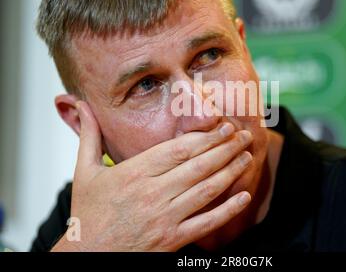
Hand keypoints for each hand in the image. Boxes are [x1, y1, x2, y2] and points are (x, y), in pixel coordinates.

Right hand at [52, 101, 252, 251]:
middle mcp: (153, 193)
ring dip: (231, 171)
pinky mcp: (172, 240)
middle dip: (226, 148)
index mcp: (135, 173)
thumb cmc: (88, 213)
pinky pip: (206, 223)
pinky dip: (228, 210)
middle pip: (199, 165)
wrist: (87, 256)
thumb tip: (81, 105)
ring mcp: (165, 218)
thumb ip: (89, 135)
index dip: (207, 136)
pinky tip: (244, 196)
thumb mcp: (84, 171)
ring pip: (207, 190)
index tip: (225, 126)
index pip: (179, 149)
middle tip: (245, 135)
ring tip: (248, 157)